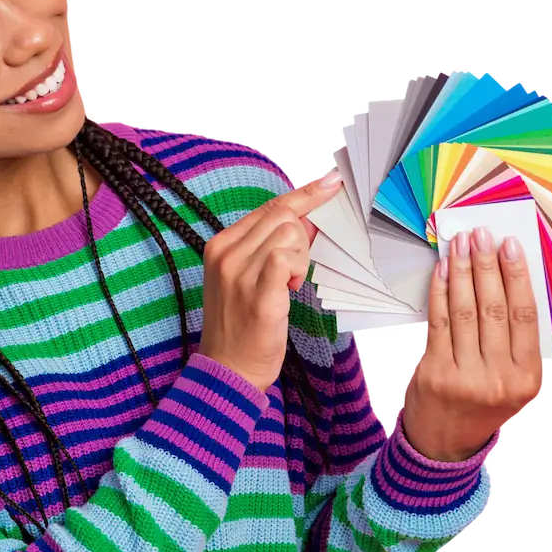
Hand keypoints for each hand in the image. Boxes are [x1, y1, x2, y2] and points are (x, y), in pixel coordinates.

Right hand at [199, 172, 341, 392]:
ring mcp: (239, 273)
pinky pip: (288, 259)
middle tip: (297, 269)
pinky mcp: (258, 294)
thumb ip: (270, 246)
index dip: (303, 194)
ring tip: (288, 286)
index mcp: (221, 245)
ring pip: (290, 235)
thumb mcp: (246, 277)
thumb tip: (307, 218)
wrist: (226, 369)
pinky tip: (291, 289)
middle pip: (282, 215)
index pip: (268, 207)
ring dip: (301, 258)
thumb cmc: (241, 325)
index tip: (330, 182)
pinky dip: (298, 270)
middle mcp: (226, 253)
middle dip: (303, 236)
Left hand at [401, 228, 546, 461]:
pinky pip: (438, 322)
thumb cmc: (480, 402)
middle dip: (486, 265)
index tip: (510, 245)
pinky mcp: (434, 371)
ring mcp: (464, 376)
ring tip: (459, 244)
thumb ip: (512, 340)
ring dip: (461, 272)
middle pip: (493, 308)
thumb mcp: (511, 380)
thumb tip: (504, 278)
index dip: (516, 275)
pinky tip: (441, 270)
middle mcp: (498, 378)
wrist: (444, 441)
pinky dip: (439, 292)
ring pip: (464, 311)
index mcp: (526, 378)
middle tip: (481, 235)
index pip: (524, 315)